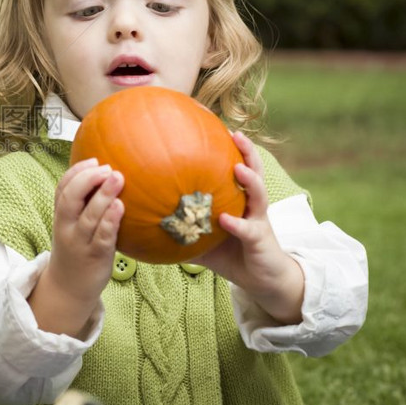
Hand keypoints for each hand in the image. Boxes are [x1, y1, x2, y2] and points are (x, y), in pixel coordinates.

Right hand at [28, 158, 123, 336]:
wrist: (69, 288)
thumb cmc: (77, 249)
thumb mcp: (72, 225)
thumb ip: (83, 203)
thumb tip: (107, 175)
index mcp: (61, 216)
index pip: (62, 188)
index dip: (76, 171)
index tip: (94, 160)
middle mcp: (67, 227)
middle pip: (70, 198)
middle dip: (87, 179)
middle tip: (107, 168)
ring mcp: (80, 242)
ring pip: (88, 216)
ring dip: (102, 196)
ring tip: (117, 178)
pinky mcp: (96, 256)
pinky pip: (102, 237)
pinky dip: (110, 221)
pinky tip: (120, 207)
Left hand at [193, 132, 304, 324]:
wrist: (262, 279)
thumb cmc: (230, 254)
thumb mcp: (202, 236)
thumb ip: (178, 226)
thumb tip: (143, 220)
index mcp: (239, 199)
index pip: (235, 166)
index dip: (228, 148)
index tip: (215, 125)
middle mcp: (251, 204)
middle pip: (254, 170)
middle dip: (247, 151)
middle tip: (235, 133)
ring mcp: (258, 220)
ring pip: (258, 195)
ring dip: (249, 179)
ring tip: (238, 167)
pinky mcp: (260, 240)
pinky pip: (247, 230)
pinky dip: (236, 224)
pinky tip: (225, 219)